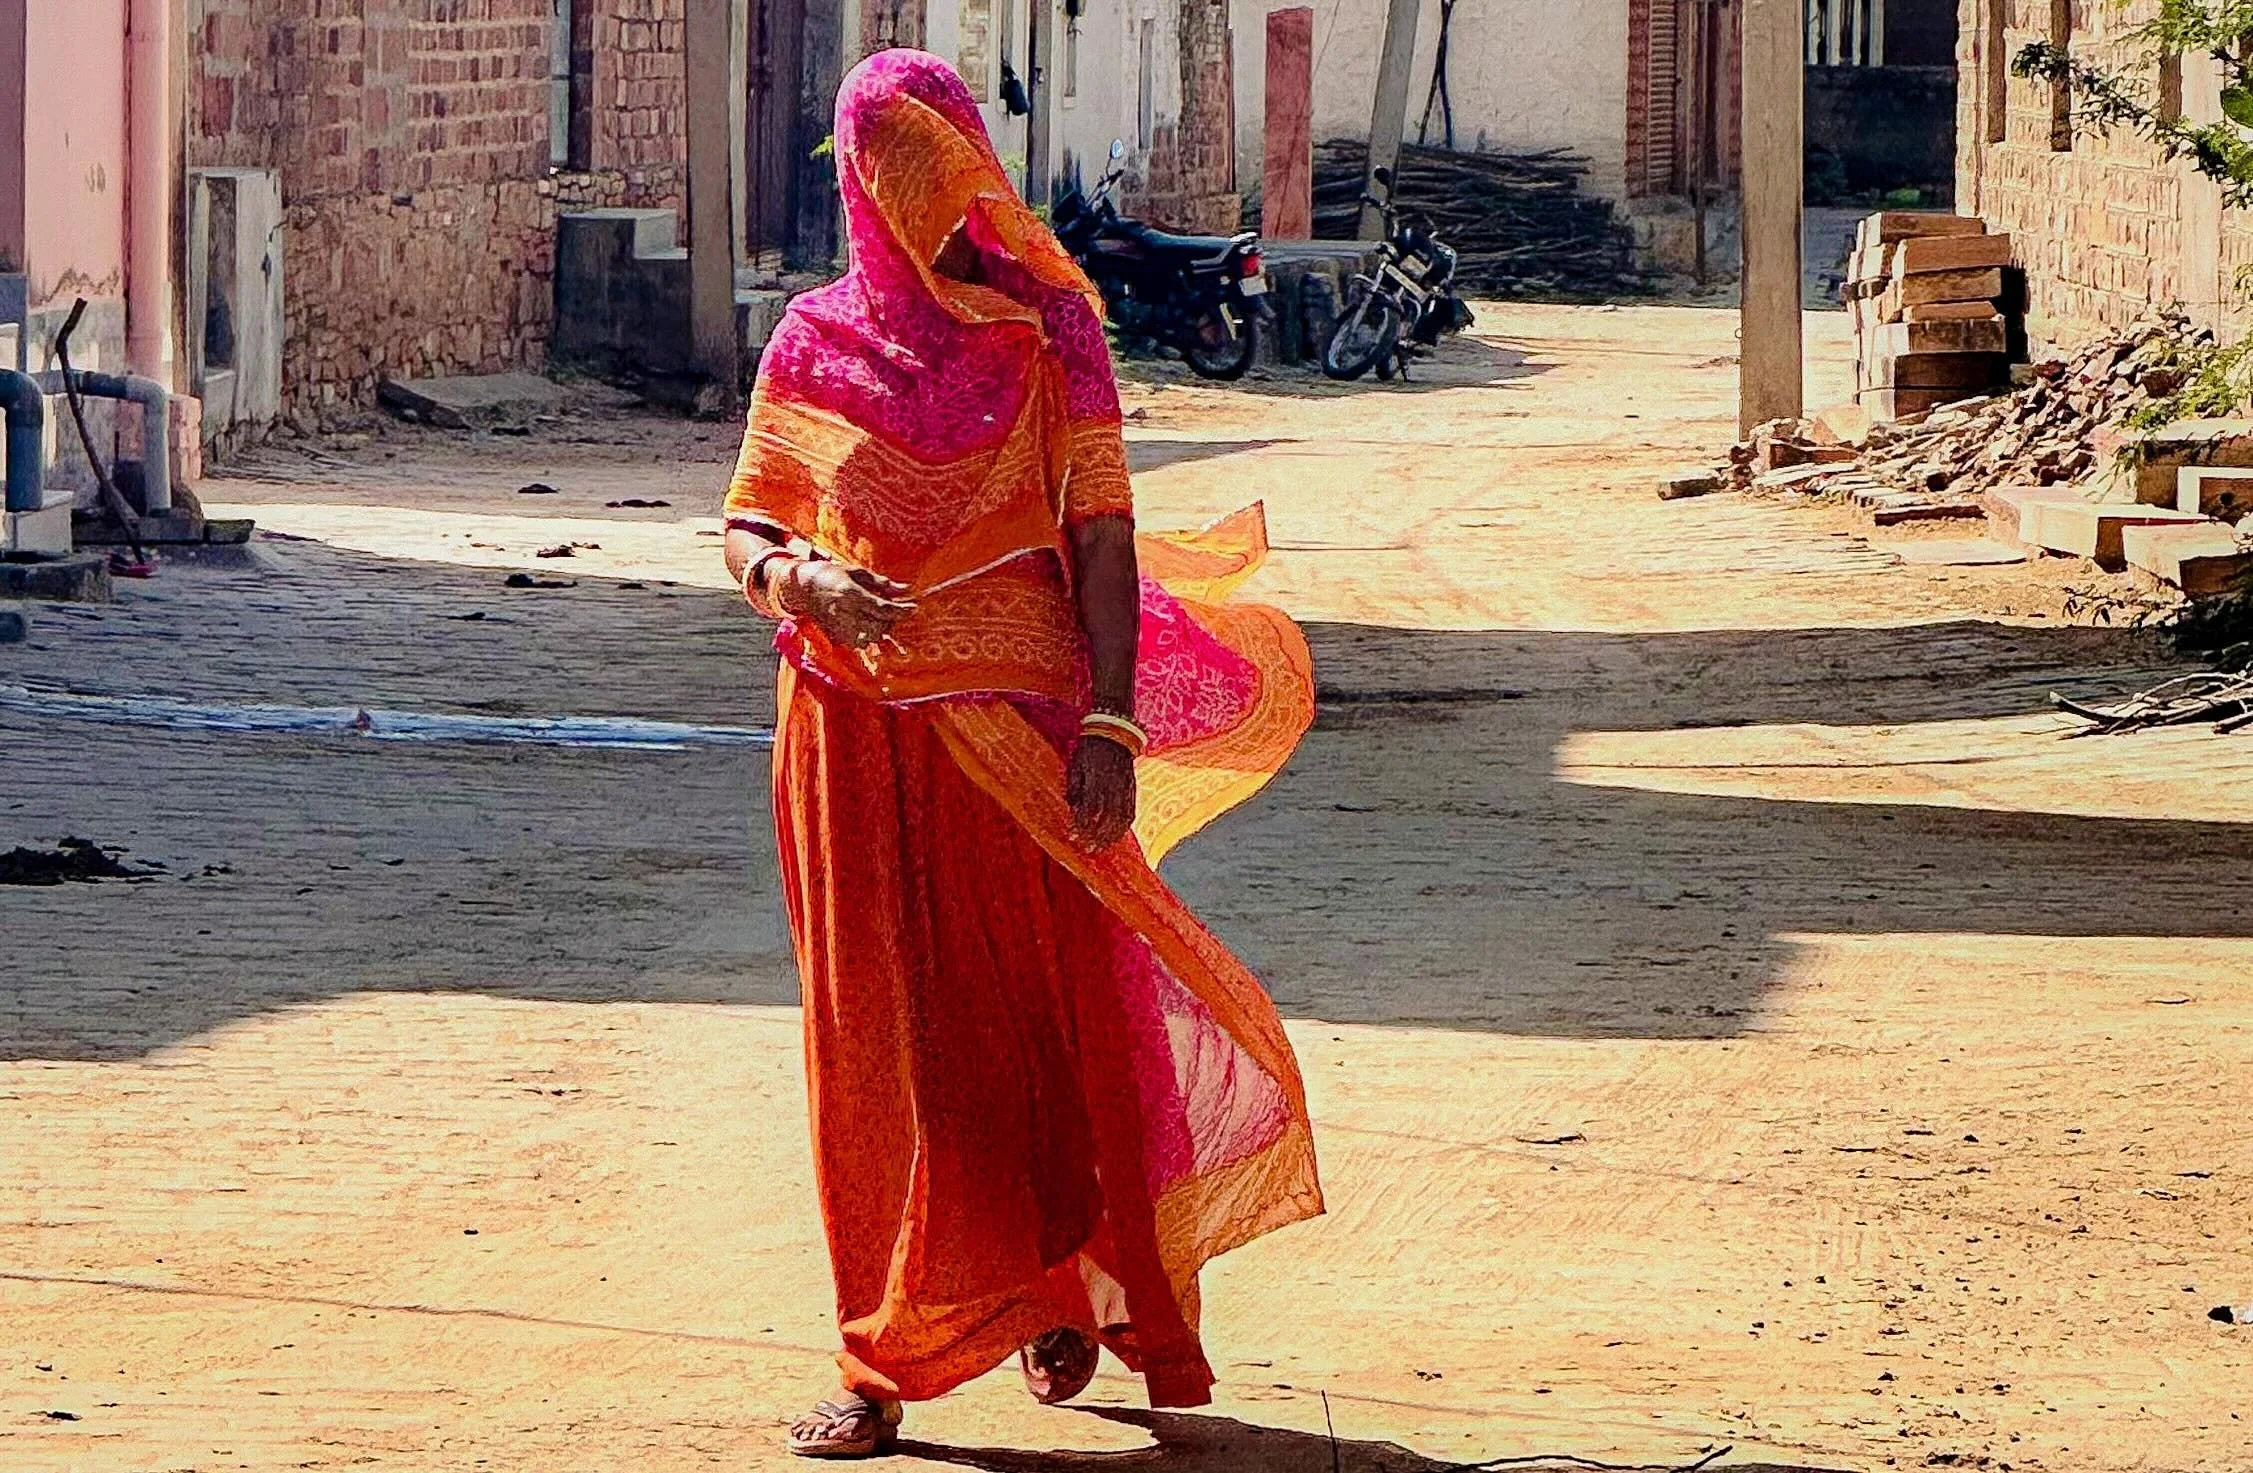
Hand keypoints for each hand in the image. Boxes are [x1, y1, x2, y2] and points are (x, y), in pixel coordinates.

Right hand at [778, 560, 915, 650]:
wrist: (803, 587)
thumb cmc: (832, 575)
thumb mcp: (857, 573)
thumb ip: (882, 583)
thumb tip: (905, 589)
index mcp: (850, 594)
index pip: (882, 608)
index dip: (900, 610)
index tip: (914, 608)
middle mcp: (844, 613)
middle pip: (878, 627)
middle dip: (888, 621)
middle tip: (889, 610)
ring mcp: (838, 627)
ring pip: (869, 639)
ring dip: (877, 629)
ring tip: (873, 616)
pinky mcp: (835, 636)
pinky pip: (858, 643)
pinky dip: (866, 635)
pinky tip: (862, 622)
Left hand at [1067, 735, 1136, 849]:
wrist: (1114, 733)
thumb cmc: (1090, 749)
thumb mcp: (1076, 765)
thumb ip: (1074, 788)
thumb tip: (1071, 809)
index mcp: (1096, 781)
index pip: (1089, 811)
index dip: (1080, 826)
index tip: (1071, 837)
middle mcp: (1113, 787)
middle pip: (1106, 820)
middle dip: (1096, 837)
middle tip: (1087, 849)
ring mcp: (1125, 789)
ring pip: (1121, 820)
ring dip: (1110, 837)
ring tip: (1101, 847)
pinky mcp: (1132, 789)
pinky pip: (1130, 813)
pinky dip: (1123, 828)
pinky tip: (1116, 835)